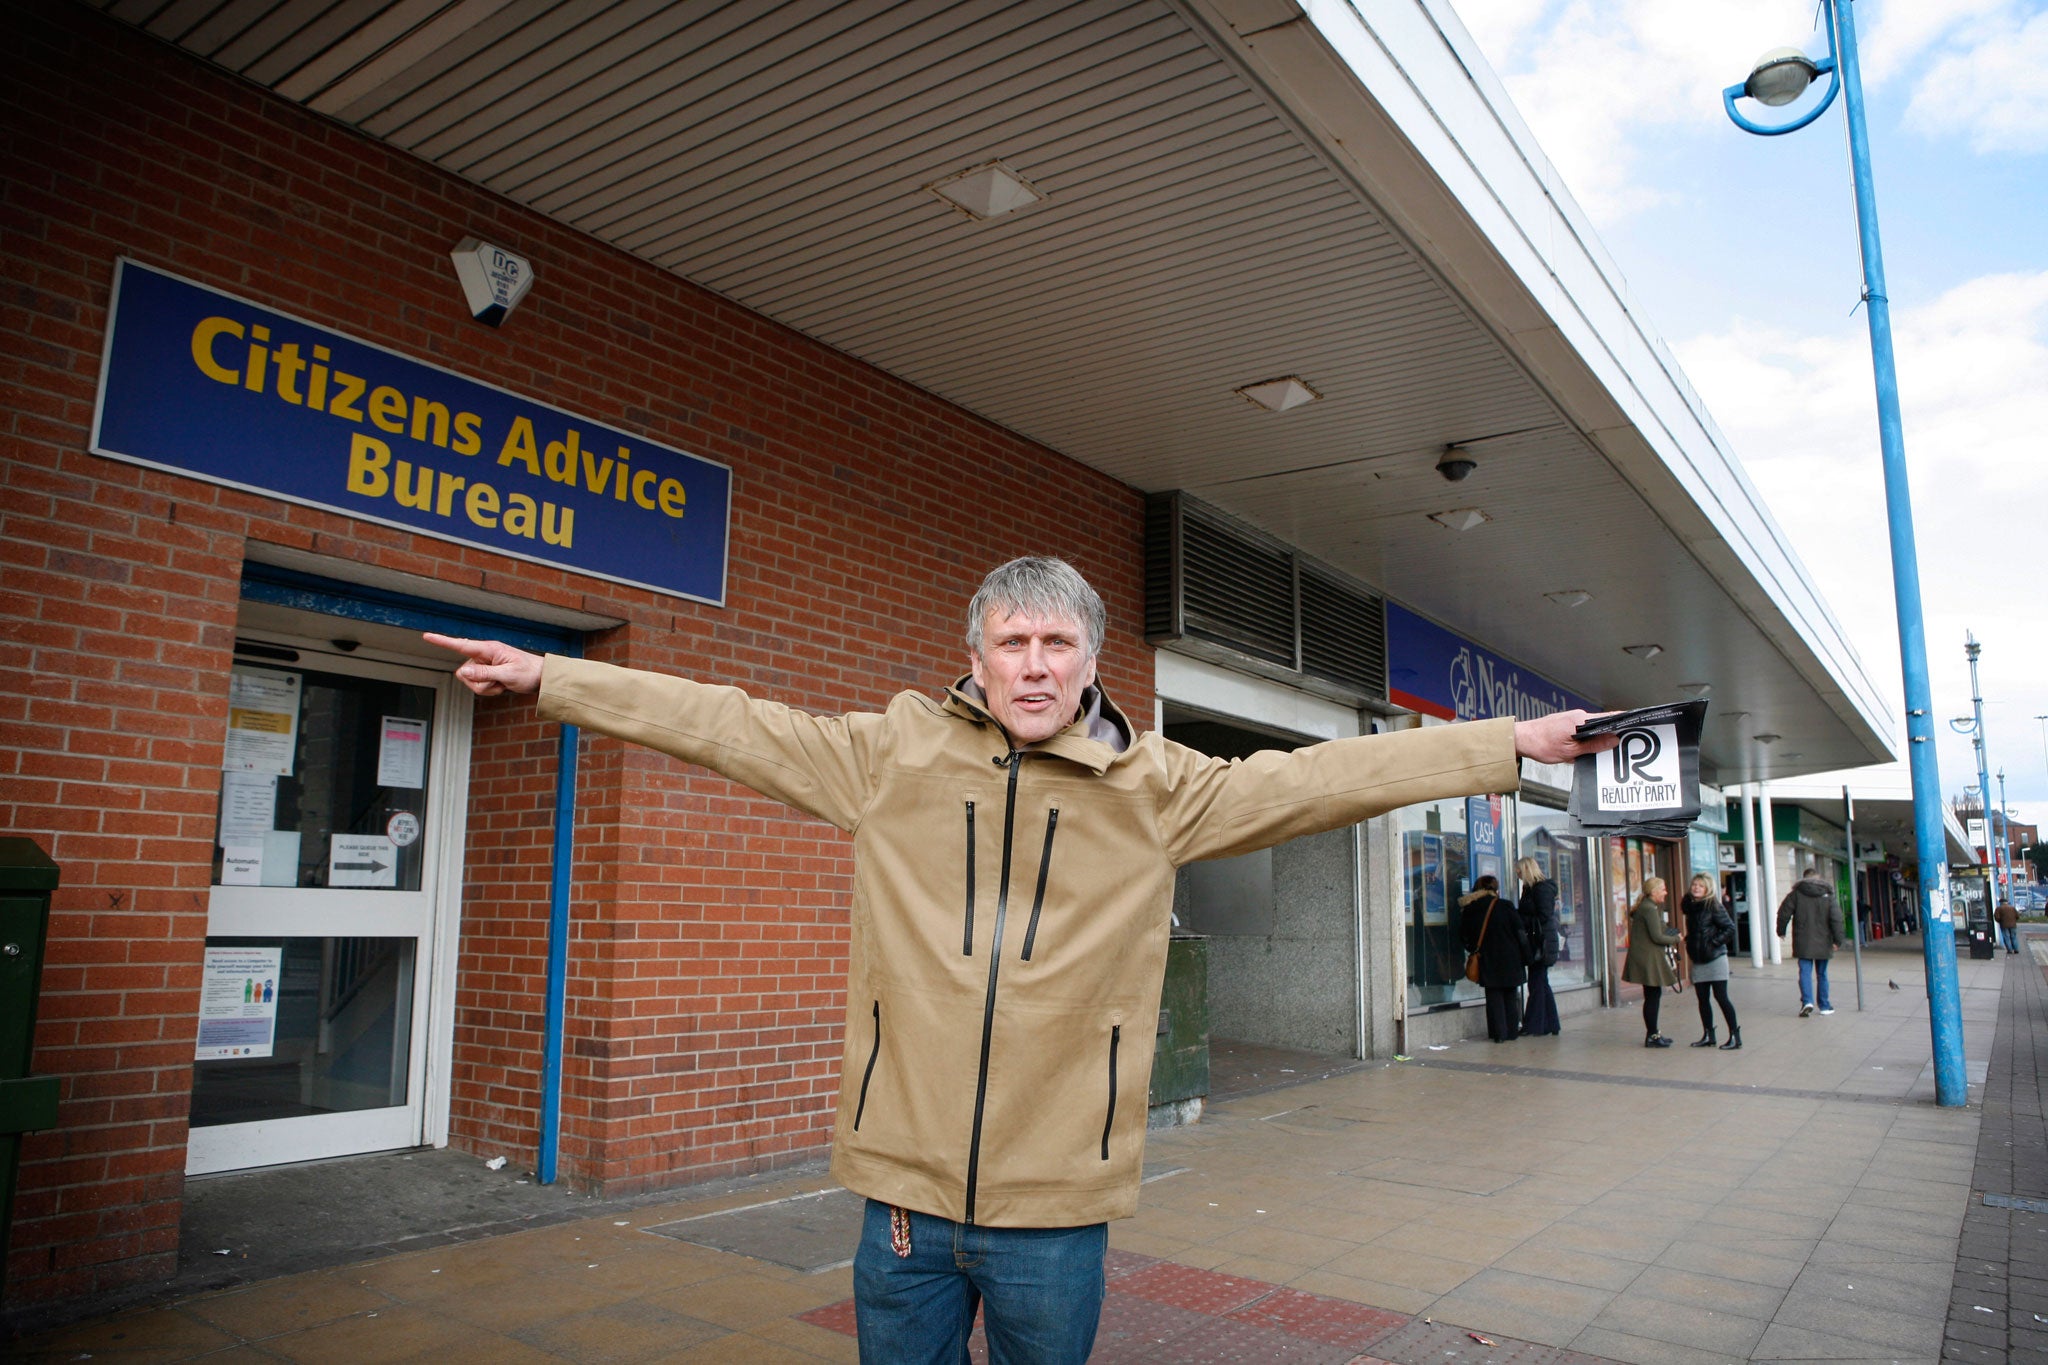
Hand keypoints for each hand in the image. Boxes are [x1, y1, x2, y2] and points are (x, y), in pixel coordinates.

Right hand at [423, 633, 543, 695]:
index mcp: (489, 649)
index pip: (461, 645)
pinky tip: (502, 685)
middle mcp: (483, 655)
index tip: (426, 636)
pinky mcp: (486, 673)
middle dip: (479, 683)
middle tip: (500, 682)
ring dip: (486, 688)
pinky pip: (477, 686)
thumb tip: (461, 671)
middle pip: (464, 673)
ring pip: (470, 682)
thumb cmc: (528, 672)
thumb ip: (484, 673)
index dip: (442, 641)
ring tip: (503, 683)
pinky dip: (489, 690)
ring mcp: (484, 665)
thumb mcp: (507, 674)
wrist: (540, 678)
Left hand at [1513, 709, 1621, 764]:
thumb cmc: (1541, 744)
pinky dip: (1590, 738)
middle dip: (1614, 733)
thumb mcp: (1571, 751)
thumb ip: (1593, 746)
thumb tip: (1613, 740)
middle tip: (1624, 744)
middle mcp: (1579, 716)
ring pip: (1594, 728)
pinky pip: (1585, 730)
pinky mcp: (1568, 724)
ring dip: (1600, 738)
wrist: (1522, 739)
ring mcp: (1573, 719)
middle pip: (1604, 723)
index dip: (1623, 721)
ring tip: (1606, 749)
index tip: (1636, 725)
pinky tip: (1590, 748)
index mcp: (1581, 720)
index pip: (1609, 718)